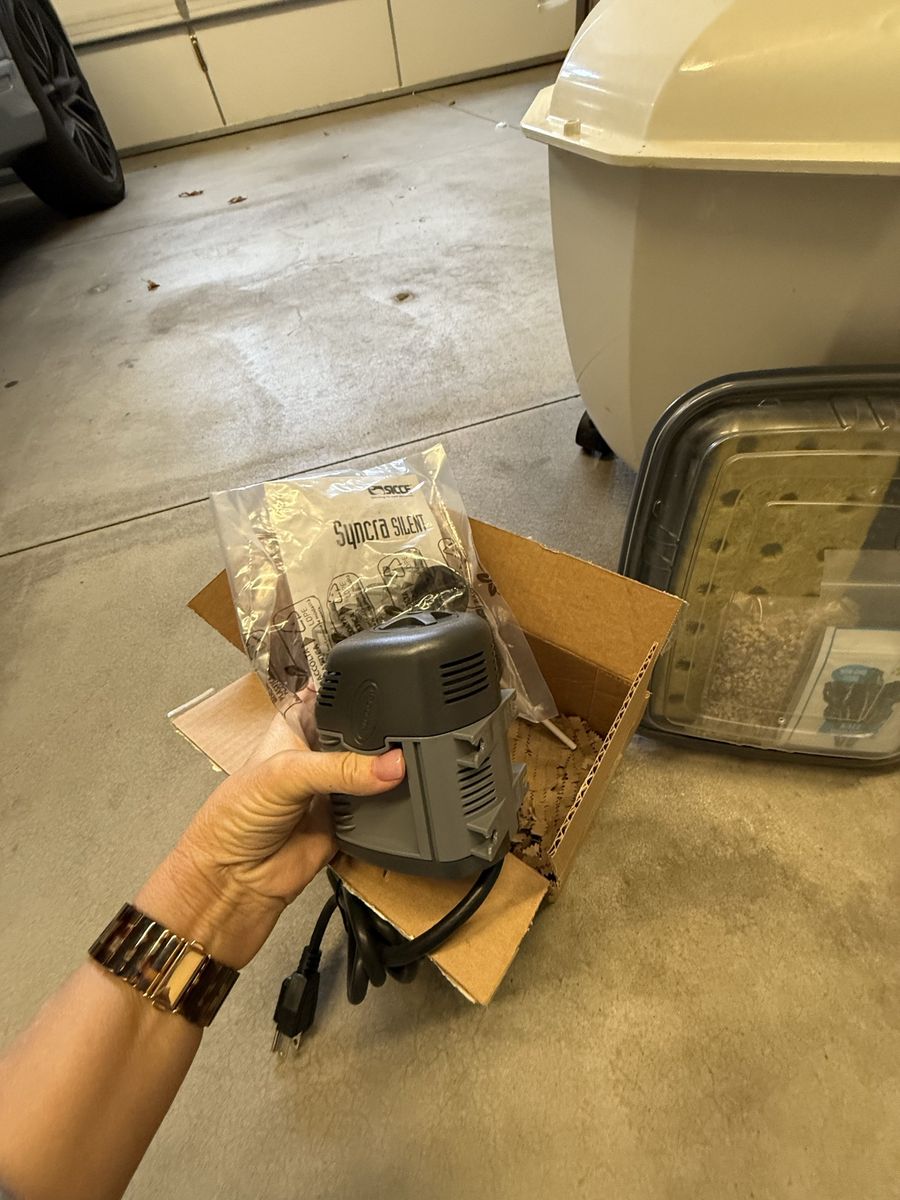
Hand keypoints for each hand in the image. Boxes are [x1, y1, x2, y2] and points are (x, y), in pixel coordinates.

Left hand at [136, 708, 404, 967]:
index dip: (357, 695)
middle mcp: (317, 753)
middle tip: (403, 735)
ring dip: (389, 771)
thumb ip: (339, 767)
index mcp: (295, 726)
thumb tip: (390, 765)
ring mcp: (335, 787)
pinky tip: (401, 795)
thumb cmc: (234, 818)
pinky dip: (392, 805)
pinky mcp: (350, 820)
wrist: (236, 881)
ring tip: (407, 764)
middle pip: (361, 734)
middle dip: (380, 736)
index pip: (332, 698)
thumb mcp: (284, 774)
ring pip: (375, 771)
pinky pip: (381, 808)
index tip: (390, 694)